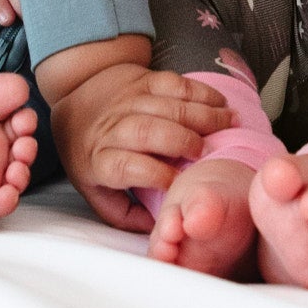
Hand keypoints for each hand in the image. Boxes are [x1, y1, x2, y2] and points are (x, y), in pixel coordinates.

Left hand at [51, 63, 231, 231]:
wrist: (77, 102)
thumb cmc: (91, 152)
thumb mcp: (94, 190)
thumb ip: (123, 214)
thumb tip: (157, 227)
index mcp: (100, 159)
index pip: (126, 167)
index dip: (157, 176)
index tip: (183, 186)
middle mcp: (113, 127)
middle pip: (148, 131)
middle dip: (184, 141)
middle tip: (209, 152)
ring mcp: (129, 100)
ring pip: (167, 105)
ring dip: (202, 114)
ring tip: (231, 124)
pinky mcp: (142, 80)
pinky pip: (174, 83)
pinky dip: (201, 92)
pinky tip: (220, 102)